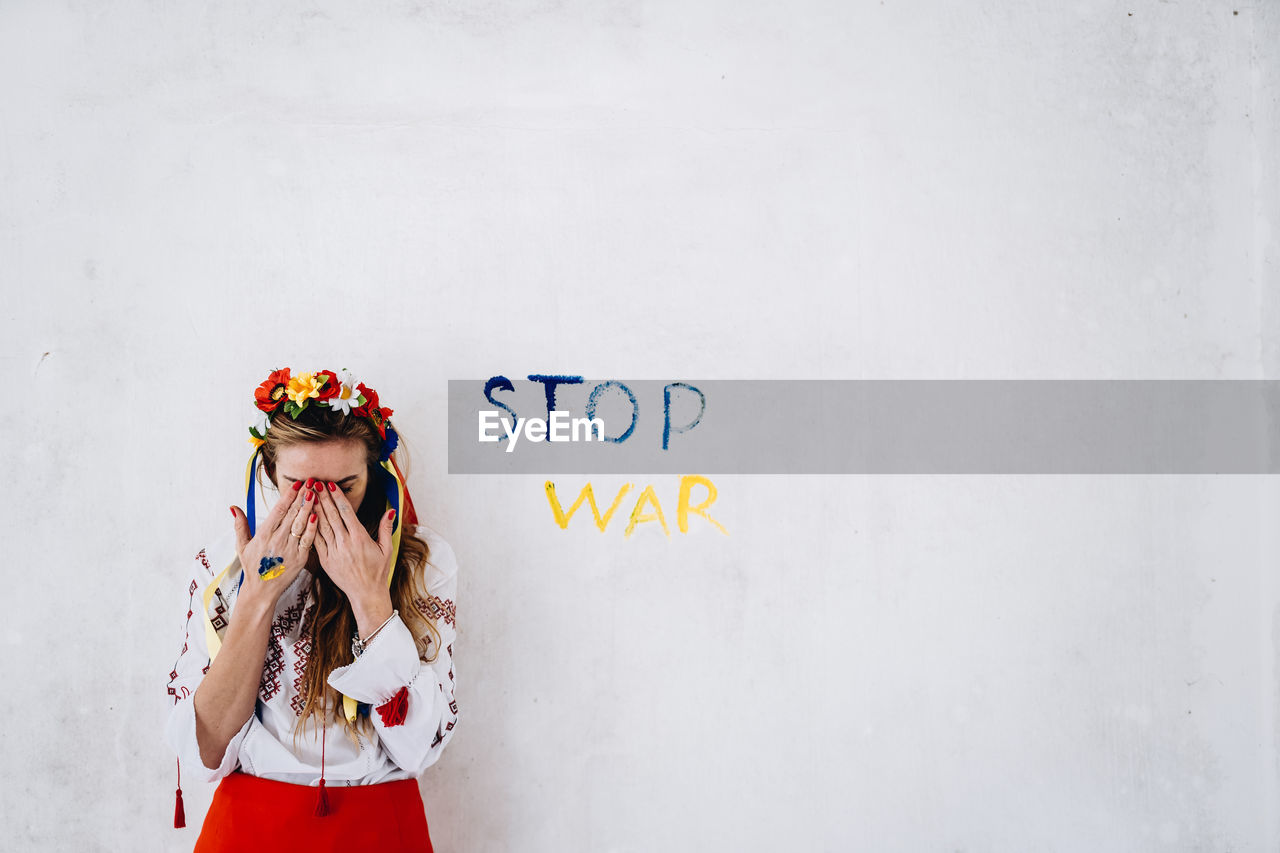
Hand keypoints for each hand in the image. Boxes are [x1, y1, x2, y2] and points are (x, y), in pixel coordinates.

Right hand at [230, 480, 318, 614]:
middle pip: (293, 513)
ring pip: (302, 524)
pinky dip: (313, 527)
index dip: (288, 496)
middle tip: (312, 482)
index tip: (297, 484)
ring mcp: (289, 548)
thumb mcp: (242, 546)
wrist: (262, 590)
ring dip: (310, 507)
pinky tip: (318, 515)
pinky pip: (308, 540)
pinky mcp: (300, 558)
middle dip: (303, 496)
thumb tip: (234, 507)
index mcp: (264, 534)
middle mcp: (277, 539)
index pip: (278, 510)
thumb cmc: (253, 566)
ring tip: (317, 493)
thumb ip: (240, 525)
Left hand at [312, 480, 395, 626]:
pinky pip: (315, 541)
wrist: (366, 594)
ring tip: (307, 496)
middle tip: (315, 483)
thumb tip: (390, 511)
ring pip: (321, 526)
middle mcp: (345, 543)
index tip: (331, 485)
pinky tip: (305, 518)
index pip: (346, 512)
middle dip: (323, 498)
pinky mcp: (325, 560)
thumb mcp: (387, 549)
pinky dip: (310, 528)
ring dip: (314, 510)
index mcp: (360, 538)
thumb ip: (387, 529)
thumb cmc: (378, 572)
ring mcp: (334, 552)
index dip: (338, 497)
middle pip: (331, 516)